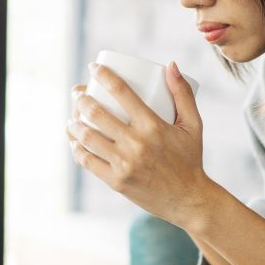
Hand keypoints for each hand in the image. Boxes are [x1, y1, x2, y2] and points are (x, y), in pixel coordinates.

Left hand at [65, 61, 213, 227]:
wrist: (188, 200)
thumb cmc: (190, 159)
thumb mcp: (193, 124)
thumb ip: (183, 93)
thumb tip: (171, 65)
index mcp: (153, 125)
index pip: (122, 91)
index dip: (103, 75)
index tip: (93, 67)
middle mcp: (136, 143)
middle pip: (97, 113)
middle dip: (80, 99)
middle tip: (77, 94)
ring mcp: (124, 164)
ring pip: (87, 138)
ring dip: (73, 124)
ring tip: (71, 117)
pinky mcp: (116, 181)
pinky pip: (88, 162)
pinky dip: (77, 150)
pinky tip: (75, 142)